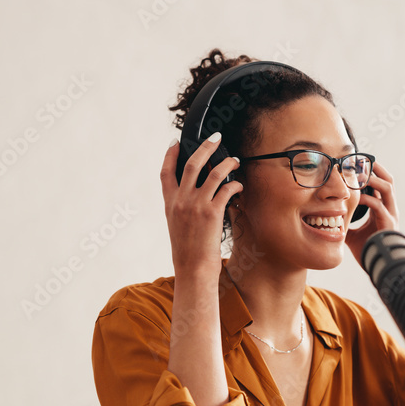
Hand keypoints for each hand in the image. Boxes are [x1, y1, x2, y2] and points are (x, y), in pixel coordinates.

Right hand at [160, 134, 242, 280]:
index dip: (170, 154)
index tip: (176, 142)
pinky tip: (239, 185)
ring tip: (234, 159)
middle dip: (205, 146)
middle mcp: (181, 201)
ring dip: (226, 162)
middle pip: (192, 164)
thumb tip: (192, 192)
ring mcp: (196, 205)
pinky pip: (226, 189)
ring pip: (213, 173)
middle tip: (215, 137)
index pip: (165, 172)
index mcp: (169, 203)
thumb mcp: (176, 225)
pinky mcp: (212, 213)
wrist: (192, 268)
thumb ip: (181, 207)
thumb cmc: (187, 250)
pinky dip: (234, 184)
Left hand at [345, 161, 398, 263]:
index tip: (357, 163)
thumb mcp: (352, 232)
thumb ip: (345, 222)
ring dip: (373, 178)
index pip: (380, 184)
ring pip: (387, 188)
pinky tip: (356, 197)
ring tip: (359, 172)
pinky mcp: (388, 224)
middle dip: (375, 168)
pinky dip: (367, 199)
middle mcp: (389, 208)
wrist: (377, 266)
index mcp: (382, 208)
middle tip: (360, 160)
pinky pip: (379, 206)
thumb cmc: (367, 250)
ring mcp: (391, 215)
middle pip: (387, 180)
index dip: (371, 172)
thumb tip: (329, 218)